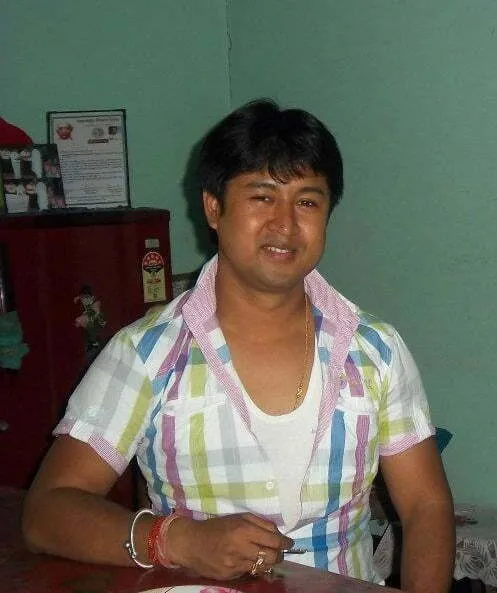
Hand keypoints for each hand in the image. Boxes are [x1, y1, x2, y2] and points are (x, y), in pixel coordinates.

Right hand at [166, 513, 292, 579]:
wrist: (192, 543)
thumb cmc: (217, 526)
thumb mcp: (238, 517)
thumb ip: (260, 523)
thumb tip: (278, 533)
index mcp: (244, 529)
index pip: (274, 541)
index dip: (285, 543)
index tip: (289, 543)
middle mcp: (241, 547)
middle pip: (272, 557)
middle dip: (279, 555)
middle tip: (278, 551)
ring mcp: (236, 564)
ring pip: (263, 567)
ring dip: (268, 562)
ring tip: (265, 557)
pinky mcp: (231, 575)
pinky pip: (250, 572)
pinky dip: (253, 567)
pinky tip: (248, 561)